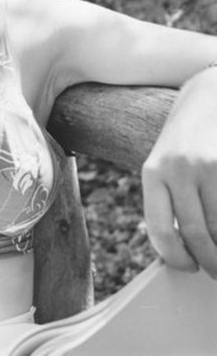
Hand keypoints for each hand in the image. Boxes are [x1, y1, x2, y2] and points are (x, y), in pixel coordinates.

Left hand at [142, 68, 216, 277]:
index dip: (175, 257)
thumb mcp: (165, 161)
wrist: (209, 93)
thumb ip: (167, 198)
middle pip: (197, 235)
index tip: (187, 266)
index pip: (160, 229)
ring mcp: (208, 166)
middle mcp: (178, 169)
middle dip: (210, 262)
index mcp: (153, 172)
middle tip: (214, 270)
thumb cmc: (186, 137)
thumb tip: (179, 245)